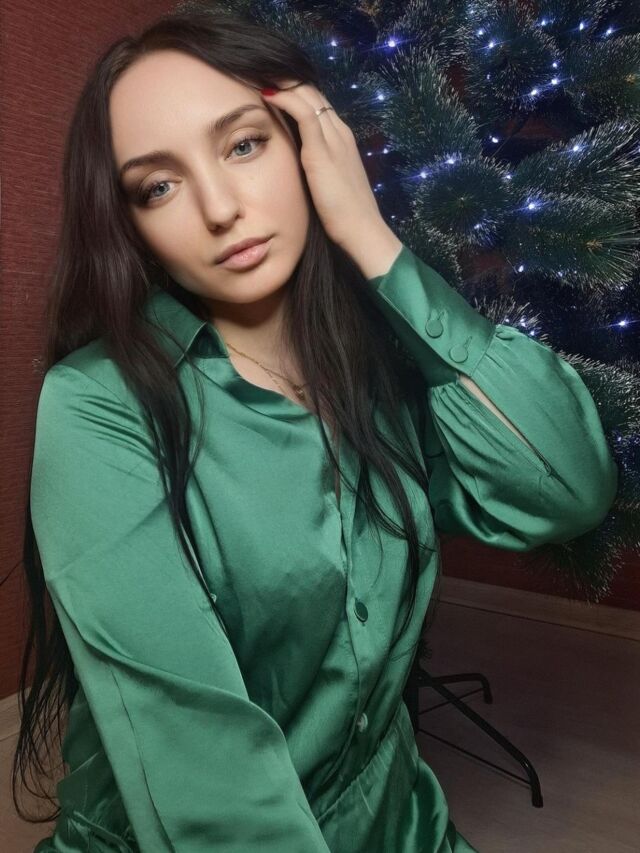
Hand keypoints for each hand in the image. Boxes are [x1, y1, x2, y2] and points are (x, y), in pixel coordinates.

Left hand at [259, 80, 392, 261]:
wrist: (362, 230)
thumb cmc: (345, 216)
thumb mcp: (330, 186)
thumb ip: (317, 171)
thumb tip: (299, 170)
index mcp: (343, 140)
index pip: (318, 104)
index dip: (295, 91)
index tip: (272, 85)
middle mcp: (340, 132)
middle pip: (313, 93)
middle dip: (287, 80)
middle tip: (261, 71)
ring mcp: (333, 138)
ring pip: (308, 95)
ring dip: (283, 82)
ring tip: (259, 73)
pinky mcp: (322, 150)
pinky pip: (303, 112)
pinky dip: (284, 98)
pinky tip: (267, 93)